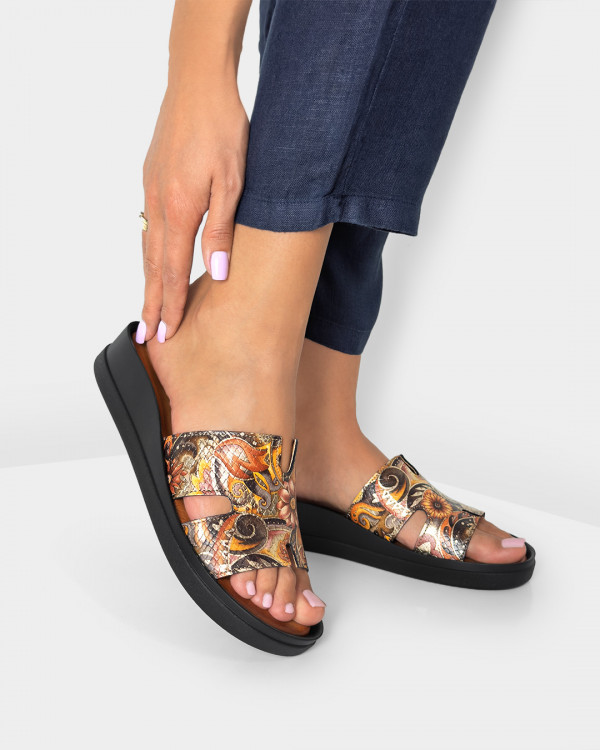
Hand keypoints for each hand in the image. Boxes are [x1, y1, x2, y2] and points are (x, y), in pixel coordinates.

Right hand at [139, 83, 248, 341]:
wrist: (199, 84)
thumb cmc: (223, 129)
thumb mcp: (233, 182)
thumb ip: (221, 230)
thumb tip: (216, 273)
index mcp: (181, 209)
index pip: (174, 270)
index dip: (171, 304)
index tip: (166, 332)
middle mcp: (160, 204)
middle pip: (153, 266)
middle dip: (152, 302)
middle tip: (148, 334)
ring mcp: (152, 190)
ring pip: (148, 247)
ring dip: (149, 281)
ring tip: (149, 306)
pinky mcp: (153, 178)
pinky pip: (149, 227)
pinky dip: (150, 253)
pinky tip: (155, 261)